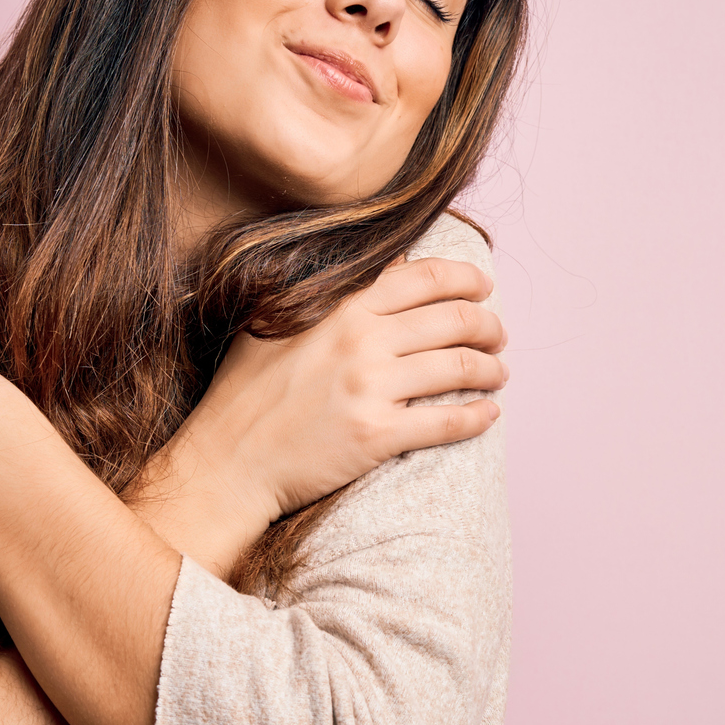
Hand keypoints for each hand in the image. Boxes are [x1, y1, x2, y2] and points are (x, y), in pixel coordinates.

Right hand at [131, 255, 507, 572]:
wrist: (227, 461)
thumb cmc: (245, 392)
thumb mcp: (276, 323)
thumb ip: (332, 290)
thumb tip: (391, 263)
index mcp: (341, 308)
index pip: (425, 278)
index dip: (465, 278)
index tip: (483, 286)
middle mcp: (361, 342)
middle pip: (454, 320)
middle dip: (488, 326)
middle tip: (497, 335)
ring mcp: (372, 389)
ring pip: (459, 368)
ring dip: (490, 369)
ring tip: (497, 373)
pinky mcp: (378, 436)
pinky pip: (448, 422)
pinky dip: (478, 417)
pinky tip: (488, 415)